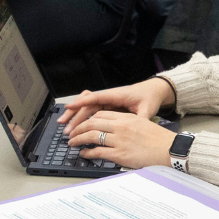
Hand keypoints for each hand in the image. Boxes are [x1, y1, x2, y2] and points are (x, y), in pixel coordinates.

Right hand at [58, 78, 173, 128]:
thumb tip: (137, 127)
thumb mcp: (147, 109)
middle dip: (74, 115)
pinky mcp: (107, 105)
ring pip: (86, 107)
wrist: (153, 91)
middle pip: (87, 104)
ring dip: (75, 116)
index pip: (95, 97)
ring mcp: (107, 101)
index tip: (69, 107)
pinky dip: (82, 114)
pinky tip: (75, 123)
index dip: (81, 102)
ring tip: (65, 126)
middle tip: (65, 127)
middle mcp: (108, 96)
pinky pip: (91, 109)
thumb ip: (141, 118)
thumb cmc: (149, 98)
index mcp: (116, 95)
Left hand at [64, 110, 177, 168]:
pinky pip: (97, 152)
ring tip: (73, 143)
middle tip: (72, 133)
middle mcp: (121, 126)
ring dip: (78, 139)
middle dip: (78, 128)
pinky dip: (88, 153)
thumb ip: (127, 124)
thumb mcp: (142, 124)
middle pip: (92, 123)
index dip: (88, 119)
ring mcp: (119, 140)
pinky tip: (84, 153)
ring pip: (91, 136)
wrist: (170, 150)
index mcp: (126, 118)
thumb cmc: (159, 140)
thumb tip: (114, 130)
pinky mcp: (120, 154)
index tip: (82, 123)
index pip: (101, 114)